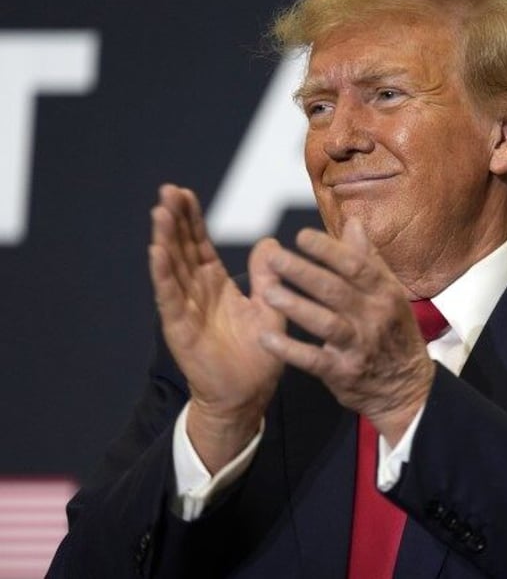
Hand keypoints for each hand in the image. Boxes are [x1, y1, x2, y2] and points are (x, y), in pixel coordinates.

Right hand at [148, 184, 284, 471]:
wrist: (248, 394)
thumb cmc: (259, 354)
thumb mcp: (270, 308)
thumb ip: (268, 276)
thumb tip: (270, 242)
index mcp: (215, 285)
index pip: (199, 244)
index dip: (192, 219)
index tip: (184, 192)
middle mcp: (196, 292)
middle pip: (181, 248)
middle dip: (174, 220)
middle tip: (167, 190)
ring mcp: (184, 309)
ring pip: (172, 267)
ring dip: (164, 239)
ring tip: (160, 211)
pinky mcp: (180, 328)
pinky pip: (169, 297)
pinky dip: (162, 274)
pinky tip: (156, 251)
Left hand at [258, 218, 434, 445]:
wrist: (406, 387)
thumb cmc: (393, 332)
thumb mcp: (389, 293)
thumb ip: (368, 259)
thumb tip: (352, 223)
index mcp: (385, 293)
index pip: (356, 265)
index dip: (328, 250)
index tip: (301, 236)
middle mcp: (374, 317)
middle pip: (335, 290)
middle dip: (303, 272)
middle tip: (273, 257)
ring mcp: (359, 346)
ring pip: (325, 323)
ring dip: (295, 306)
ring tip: (267, 291)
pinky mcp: (344, 372)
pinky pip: (313, 360)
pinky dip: (289, 350)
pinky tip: (266, 337)